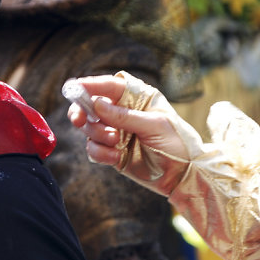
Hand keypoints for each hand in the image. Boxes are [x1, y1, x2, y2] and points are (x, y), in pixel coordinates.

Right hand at [66, 73, 190, 171]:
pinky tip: (116, 157)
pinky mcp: (112, 151)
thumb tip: (97, 104)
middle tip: (82, 120)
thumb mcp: (154, 126)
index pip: (110, 86)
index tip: (76, 88)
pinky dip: (100, 153)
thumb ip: (125, 116)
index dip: (91, 85)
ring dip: (96, 134)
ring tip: (115, 142)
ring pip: (89, 128)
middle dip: (83, 112)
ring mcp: (116, 132)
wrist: (184, 175)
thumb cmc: (176, 143)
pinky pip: (94, 149)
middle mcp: (122, 113)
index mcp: (137, 98)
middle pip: (91, 105)